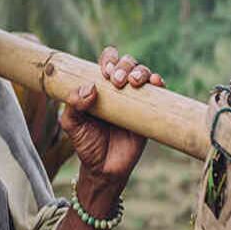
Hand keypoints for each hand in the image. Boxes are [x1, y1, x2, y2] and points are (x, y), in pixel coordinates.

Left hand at [58, 46, 163, 192]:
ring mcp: (136, 100)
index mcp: (100, 88)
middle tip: (116, 81)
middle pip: (127, 64)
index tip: (104, 72)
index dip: (108, 60)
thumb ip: (72, 105)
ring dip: (140, 71)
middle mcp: (119, 91)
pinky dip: (158, 83)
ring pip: (144, 73)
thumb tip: (90, 88)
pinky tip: (156, 82)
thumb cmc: (87, 144)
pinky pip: (158, 93)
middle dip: (123, 66)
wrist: (104, 169)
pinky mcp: (149, 113)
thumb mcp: (71, 124)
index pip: (107, 63)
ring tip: (133, 82)